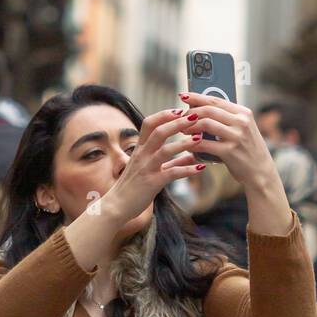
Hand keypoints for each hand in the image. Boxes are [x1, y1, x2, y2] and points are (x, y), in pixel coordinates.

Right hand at [101, 107, 206, 227]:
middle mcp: (142, 155)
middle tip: (194, 117)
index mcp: (140, 149)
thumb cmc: (133, 187)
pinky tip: (200, 168)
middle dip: (177, 123)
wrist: (116, 206)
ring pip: (165, 150)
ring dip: (184, 143)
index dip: (164, 115)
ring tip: (200, 138)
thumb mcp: (150, 169)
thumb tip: (192, 156)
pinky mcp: (151, 183)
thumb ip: (171, 162)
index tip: (180, 110)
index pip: (149, 123)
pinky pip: (171, 173)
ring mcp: (146, 168)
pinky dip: (187, 170)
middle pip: (159, 132)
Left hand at [175, 93, 279, 190]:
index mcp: (244, 113)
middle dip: (191, 112)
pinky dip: (193, 144)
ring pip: (206, 124)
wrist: (260, 172)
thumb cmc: (247, 149)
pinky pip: (205, 144)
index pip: (216, 100)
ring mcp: (236, 137)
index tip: (183, 95)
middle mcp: (242, 122)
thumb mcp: (243, 129)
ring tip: (182, 130)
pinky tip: (187, 145)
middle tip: (181, 117)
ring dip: (190, 126)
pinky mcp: (230, 152)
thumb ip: (227, 118)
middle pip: (209, 110)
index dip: (197, 97)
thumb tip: (200, 108)